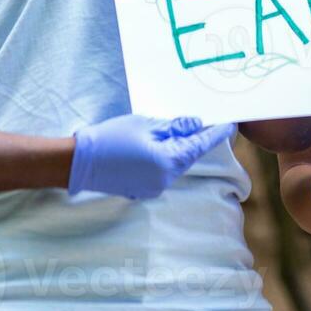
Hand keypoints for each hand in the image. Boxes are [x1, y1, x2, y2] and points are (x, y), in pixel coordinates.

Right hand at [68, 114, 234, 198]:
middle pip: (188, 156)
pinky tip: (159, 144)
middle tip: (205, 121)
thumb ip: (174, 127)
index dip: (216, 134)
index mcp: (168, 162)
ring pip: (175, 164)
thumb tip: (196, 125)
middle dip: (196, 139)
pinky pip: (162, 171)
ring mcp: (154, 187)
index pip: (200, 146)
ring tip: (178, 129)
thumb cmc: (111, 139)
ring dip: (178, 148)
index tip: (230, 124)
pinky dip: (165, 157)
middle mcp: (165, 180)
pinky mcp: (142, 189)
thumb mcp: (145, 125)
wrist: (79, 162)